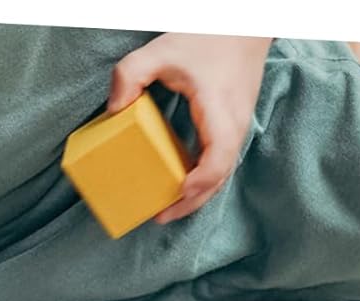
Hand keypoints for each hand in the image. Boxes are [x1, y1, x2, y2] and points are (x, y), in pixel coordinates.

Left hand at [108, 33, 271, 223]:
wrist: (246, 25)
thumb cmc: (209, 35)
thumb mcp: (163, 49)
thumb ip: (132, 73)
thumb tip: (114, 108)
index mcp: (221, 115)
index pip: (216, 163)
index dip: (197, 185)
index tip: (175, 193)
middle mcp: (235, 129)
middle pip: (217, 181)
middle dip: (189, 203)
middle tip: (160, 216)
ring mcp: (238, 131)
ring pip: (221, 176)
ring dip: (196, 195)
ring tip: (168, 206)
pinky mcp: (233, 128)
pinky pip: (220, 163)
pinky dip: (202, 178)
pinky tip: (182, 182)